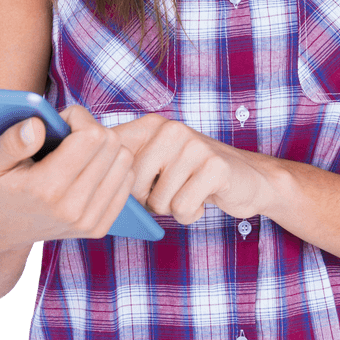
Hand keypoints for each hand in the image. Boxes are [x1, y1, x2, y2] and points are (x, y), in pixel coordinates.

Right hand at [0, 104, 135, 250]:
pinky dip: (113, 168)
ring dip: (105, 148)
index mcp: (46, 188)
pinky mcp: (98, 228)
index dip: (79, 117)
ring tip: (79, 151)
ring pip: (124, 161)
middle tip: (69, 134)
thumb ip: (11, 141)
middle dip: (92, 129)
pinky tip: (90, 168)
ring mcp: (88, 221)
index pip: (91, 136)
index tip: (61, 121)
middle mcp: (72, 208)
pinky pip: (126, 182)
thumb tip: (37, 125)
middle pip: (111, 144)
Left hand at [115, 113, 276, 224]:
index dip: (104, 174)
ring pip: (159, 201)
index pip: (111, 147)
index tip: (104, 183)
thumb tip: (90, 182)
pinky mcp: (214, 166)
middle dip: (149, 201)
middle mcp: (170, 129)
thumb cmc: (193, 176)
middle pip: (133, 187)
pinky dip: (191, 213)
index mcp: (150, 126)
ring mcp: (193, 145)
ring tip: (189, 191)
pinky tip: (203, 199)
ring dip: (173, 208)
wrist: (249, 178)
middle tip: (171, 190)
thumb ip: (127, 165)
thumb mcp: (158, 162)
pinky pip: (182, 208)